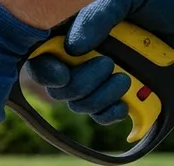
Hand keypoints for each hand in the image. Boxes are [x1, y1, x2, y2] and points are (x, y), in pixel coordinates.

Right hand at [24, 0, 173, 124]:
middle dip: (80, 84)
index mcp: (75, 33)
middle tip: (107, 66)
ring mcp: (100, 80)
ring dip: (99, 98)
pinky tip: (123, 105)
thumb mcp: (127, 1)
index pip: (42, 59)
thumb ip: (97, 16)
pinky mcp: (119, 96)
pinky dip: (110, 115)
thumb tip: (72, 49)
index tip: (62, 75)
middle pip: (59, 89)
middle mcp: (83, 59)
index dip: (45, 72)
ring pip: (79, 105)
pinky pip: (101, 117)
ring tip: (125, 79)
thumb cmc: (161, 5)